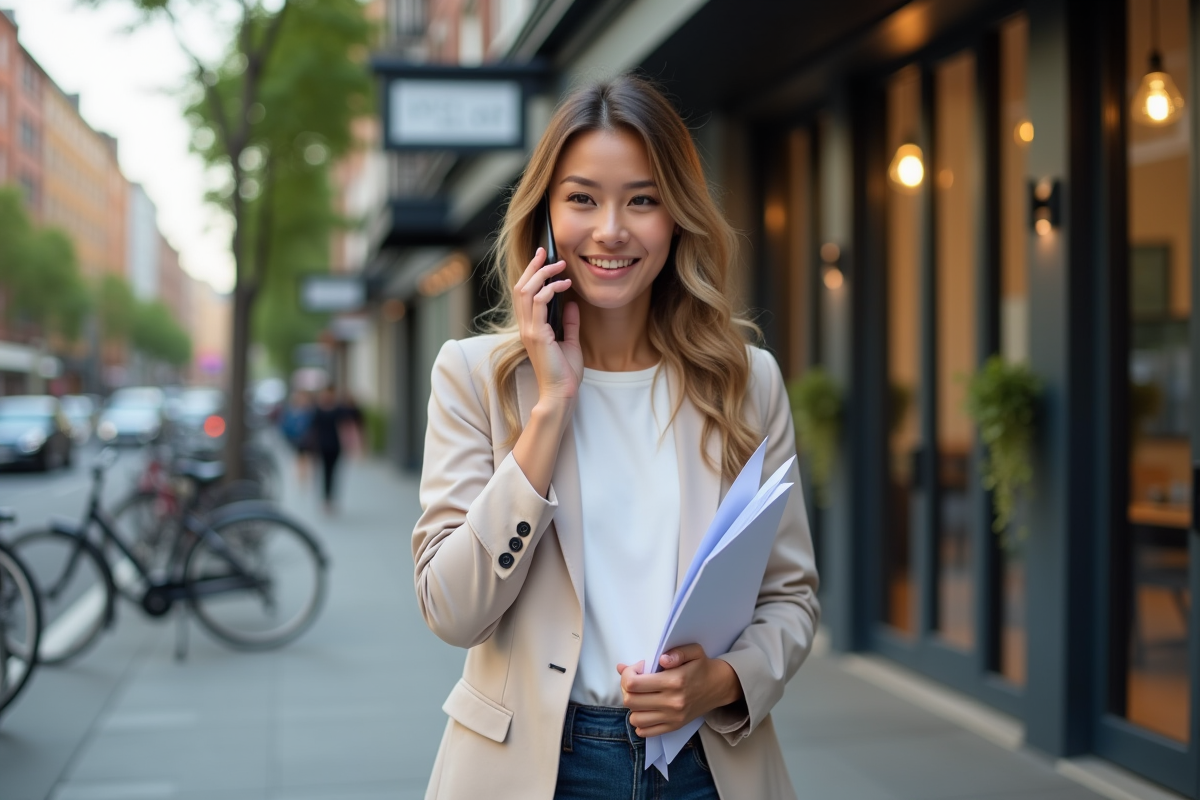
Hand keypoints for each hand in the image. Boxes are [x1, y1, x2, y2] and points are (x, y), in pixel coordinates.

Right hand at [514, 247, 582, 403]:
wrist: (561, 394)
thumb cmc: (565, 374)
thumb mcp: (570, 342)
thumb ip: (569, 323)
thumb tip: (571, 304)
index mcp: (530, 328)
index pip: (524, 294)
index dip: (530, 274)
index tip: (543, 259)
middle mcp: (525, 327)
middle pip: (520, 287)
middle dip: (533, 267)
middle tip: (546, 252)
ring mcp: (529, 330)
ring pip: (526, 291)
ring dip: (542, 274)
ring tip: (559, 265)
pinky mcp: (537, 334)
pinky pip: (538, 302)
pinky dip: (550, 289)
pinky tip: (564, 285)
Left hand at [616, 644, 743, 737]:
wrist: (719, 686)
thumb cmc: (702, 667)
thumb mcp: (693, 651)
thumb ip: (676, 652)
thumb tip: (661, 660)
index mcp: (674, 681)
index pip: (634, 683)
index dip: (627, 674)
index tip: (636, 669)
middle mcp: (672, 702)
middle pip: (630, 701)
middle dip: (626, 689)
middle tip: (635, 681)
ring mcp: (672, 717)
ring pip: (635, 718)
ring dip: (633, 706)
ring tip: (641, 695)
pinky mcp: (673, 727)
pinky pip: (645, 731)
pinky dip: (640, 722)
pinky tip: (645, 710)